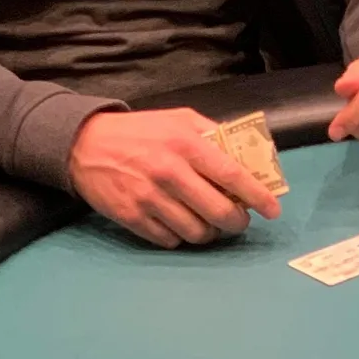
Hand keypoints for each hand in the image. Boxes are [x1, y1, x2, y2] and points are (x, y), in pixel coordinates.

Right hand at [67, 108, 281, 248]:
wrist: (85, 144)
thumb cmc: (141, 130)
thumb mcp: (181, 118)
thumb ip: (213, 134)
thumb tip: (246, 155)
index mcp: (187, 144)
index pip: (232, 174)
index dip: (257, 195)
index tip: (273, 210)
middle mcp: (170, 172)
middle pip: (217, 211)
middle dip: (237, 222)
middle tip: (241, 221)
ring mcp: (149, 198)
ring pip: (195, 231)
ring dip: (211, 233)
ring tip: (212, 224)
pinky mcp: (131, 217)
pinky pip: (169, 240)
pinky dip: (182, 237)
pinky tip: (183, 225)